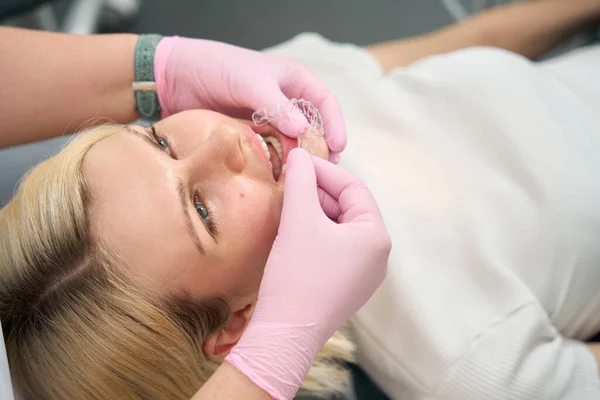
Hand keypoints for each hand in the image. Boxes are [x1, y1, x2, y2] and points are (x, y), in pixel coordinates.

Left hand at [154, 37, 346, 162]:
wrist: (177, 78)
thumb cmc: (216, 67)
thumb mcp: (249, 82)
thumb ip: (277, 105)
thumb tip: (303, 131)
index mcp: (293, 80)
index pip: (325, 102)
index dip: (335, 125)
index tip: (338, 147)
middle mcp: (285, 100)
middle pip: (313, 127)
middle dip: (320, 147)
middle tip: (323, 170)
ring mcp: (269, 119)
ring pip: (293, 142)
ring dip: (299, 158)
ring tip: (302, 177)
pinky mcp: (253, 134)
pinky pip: (272, 150)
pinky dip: (278, 162)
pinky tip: (279, 175)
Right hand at [225, 148, 390, 399]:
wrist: (285, 334)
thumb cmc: (297, 274)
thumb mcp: (299, 219)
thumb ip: (301, 180)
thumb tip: (299, 155)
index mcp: (376, 236)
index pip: (353, 188)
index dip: (323, 171)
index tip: (296, 162)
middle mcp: (377, 256)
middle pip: (348, 208)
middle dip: (318, 192)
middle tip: (289, 184)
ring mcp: (363, 275)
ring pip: (339, 229)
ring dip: (315, 212)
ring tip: (288, 206)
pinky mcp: (346, 288)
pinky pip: (334, 249)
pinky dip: (315, 234)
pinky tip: (293, 232)